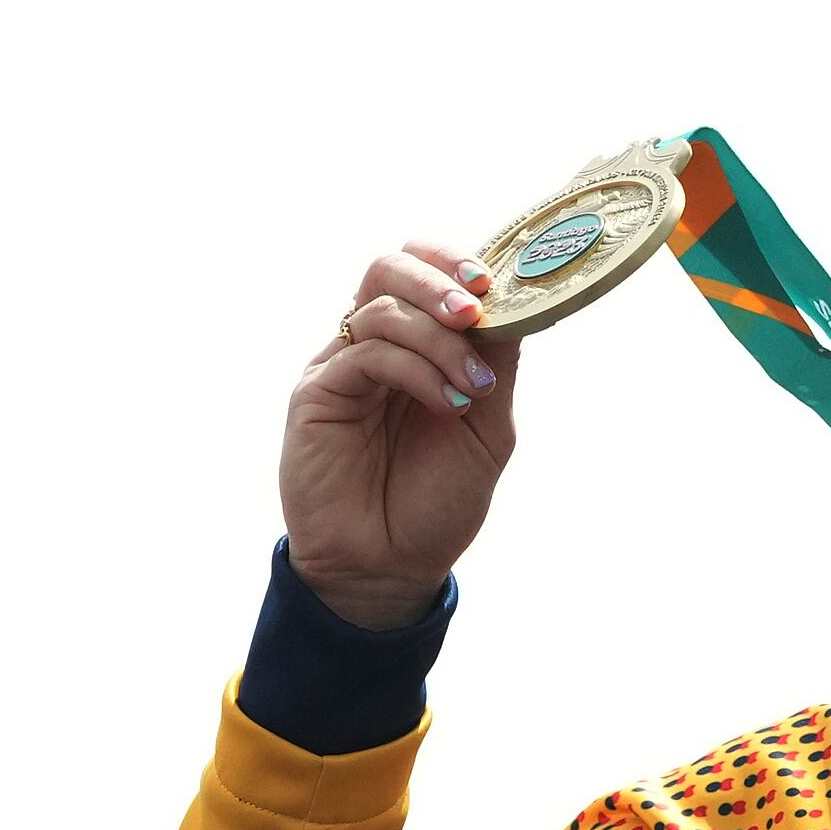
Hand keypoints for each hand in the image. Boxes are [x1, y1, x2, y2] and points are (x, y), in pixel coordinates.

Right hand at [281, 239, 526, 628]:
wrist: (390, 568)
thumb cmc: (436, 502)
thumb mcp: (489, 428)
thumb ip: (497, 364)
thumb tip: (513, 303)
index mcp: (415, 346)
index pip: (423, 271)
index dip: (453, 261)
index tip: (493, 281)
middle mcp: (374, 346)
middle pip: (390, 268)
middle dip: (438, 279)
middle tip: (475, 311)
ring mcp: (342, 367)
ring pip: (380, 306)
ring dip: (439, 339)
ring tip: (476, 387)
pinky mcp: (317, 393)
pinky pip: (366, 354)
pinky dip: (416, 369)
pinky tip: (449, 404)